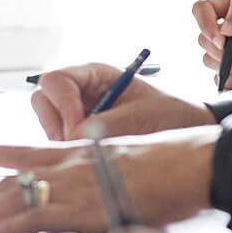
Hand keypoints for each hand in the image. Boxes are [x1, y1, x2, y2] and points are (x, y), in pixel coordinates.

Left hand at [0, 126, 219, 232]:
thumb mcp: (121, 167)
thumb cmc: (168, 167)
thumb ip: (95, 182)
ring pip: (14, 198)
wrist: (192, 162)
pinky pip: (36, 217)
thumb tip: (85, 203)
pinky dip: (8, 225)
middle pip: (8, 181)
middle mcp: (65, 164)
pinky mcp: (85, 207)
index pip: (17, 151)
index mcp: (73, 153)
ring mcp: (73, 184)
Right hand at [29, 64, 214, 140]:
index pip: (56, 80)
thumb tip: (73, 140)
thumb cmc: (169, 115)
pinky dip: (69, 152)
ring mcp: (77, 114)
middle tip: (77, 144)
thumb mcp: (141, 117)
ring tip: (91, 152)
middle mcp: (81, 91)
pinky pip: (59, 142)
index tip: (77, 127)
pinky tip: (92, 158)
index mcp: (95, 75)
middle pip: (44, 99)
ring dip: (61, 140)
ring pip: (48, 123)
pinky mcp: (80, 136)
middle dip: (56, 123)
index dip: (62, 103)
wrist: (188, 133)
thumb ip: (106, 125)